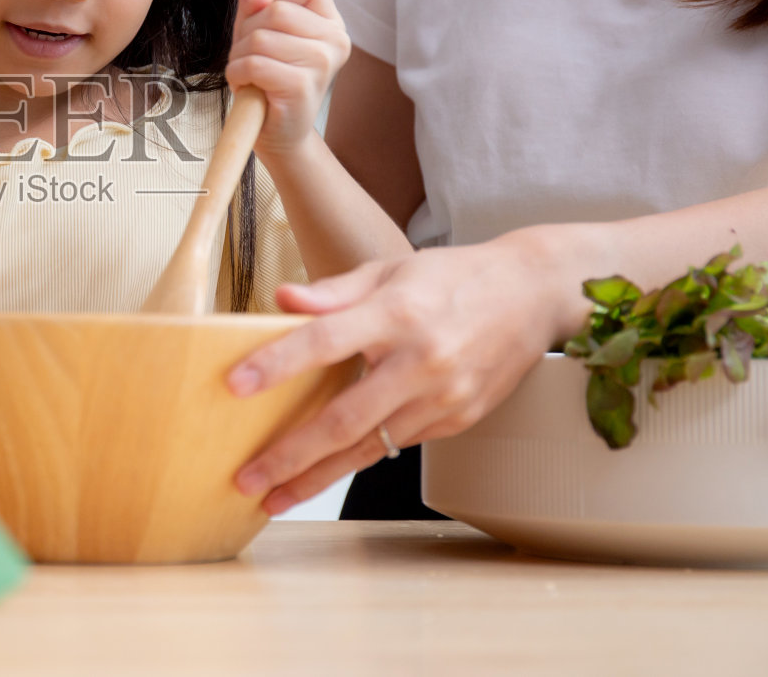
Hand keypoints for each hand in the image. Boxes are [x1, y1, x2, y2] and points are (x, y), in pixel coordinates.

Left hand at [224, 0, 350, 162]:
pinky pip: (253, 64)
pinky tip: (246, 86)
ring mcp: (322, 64)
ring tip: (249, 75)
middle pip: (277, 9)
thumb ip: (256, 5)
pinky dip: (237, 74)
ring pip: (260, 37)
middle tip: (250, 57)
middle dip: (248, 31)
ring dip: (239, 56)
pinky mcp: (301, 86)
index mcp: (333, 24)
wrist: (280, 136)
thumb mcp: (259, 33)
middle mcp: (335, 41)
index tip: (270, 28)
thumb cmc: (269, 81)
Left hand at [227, 230, 586, 514]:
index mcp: (398, 313)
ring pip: (369, 447)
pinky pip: (397, 444)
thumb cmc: (451, 277)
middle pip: (344, 417)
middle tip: (245, 478)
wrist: (533, 295)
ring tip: (273, 498)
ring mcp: (444, 397)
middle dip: (290, 453)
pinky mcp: (459, 420)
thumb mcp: (391, 269)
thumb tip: (282, 300)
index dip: (278, 363)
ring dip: (317, 477)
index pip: (325, 340)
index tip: (234, 385)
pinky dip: (356, 460)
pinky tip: (322, 474)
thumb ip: (334, 291)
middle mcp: (422, 361)